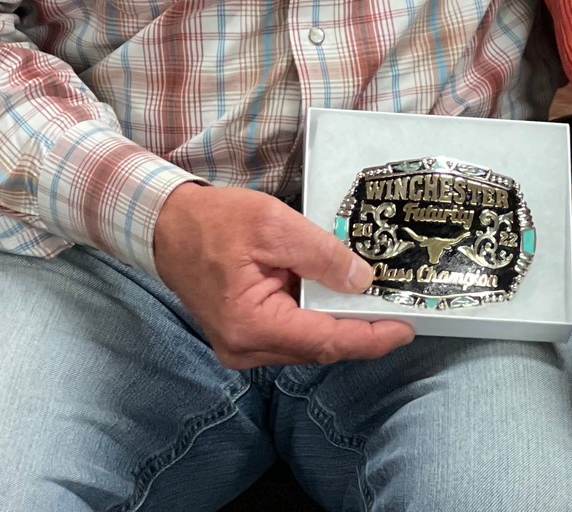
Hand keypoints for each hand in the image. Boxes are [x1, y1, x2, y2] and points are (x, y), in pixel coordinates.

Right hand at [150, 181, 414, 368]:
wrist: (166, 227)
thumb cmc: (213, 222)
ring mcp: (242, 347)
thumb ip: (321, 254)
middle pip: (318, 347)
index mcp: (252, 326)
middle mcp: (246, 349)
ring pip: (306, 342)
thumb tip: (361, 280)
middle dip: (361, 330)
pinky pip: (291, 332)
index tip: (405, 329)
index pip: (324, 340)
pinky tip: (337, 297)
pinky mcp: (243, 335)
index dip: (370, 338)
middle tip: (401, 310)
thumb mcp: (273, 225)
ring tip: (377, 302)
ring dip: (339, 322)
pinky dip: (316, 316)